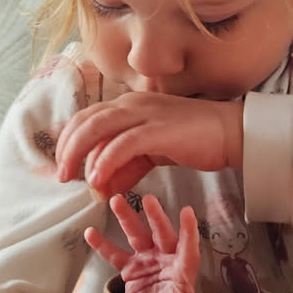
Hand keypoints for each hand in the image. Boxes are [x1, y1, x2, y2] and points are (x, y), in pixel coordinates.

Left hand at [56, 93, 243, 198]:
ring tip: (74, 178)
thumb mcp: (150, 155)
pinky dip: (106, 160)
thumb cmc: (192, 141)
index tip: (63, 165)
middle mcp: (131, 104)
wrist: (230, 132)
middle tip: (62, 175)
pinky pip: (123, 144)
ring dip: (80, 153)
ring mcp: (145, 114)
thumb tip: (100, 187)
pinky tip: (98, 178)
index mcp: (128, 106)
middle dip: (68, 148)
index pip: (86, 118)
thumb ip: (125, 168)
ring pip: (98, 127)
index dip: (68, 140)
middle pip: (85, 121)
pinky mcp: (158, 129)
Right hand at [85, 194, 208, 292]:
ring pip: (137, 236)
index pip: (188, 248)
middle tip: (148, 198)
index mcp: (183, 270)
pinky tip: (90, 232)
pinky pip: (114, 255)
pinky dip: (103, 244)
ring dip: (127, 218)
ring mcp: (147, 260)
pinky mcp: (130, 268)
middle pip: (162, 235)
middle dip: (156, 217)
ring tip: (116, 200)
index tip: (188, 211)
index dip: (188, 231)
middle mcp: (166, 259)